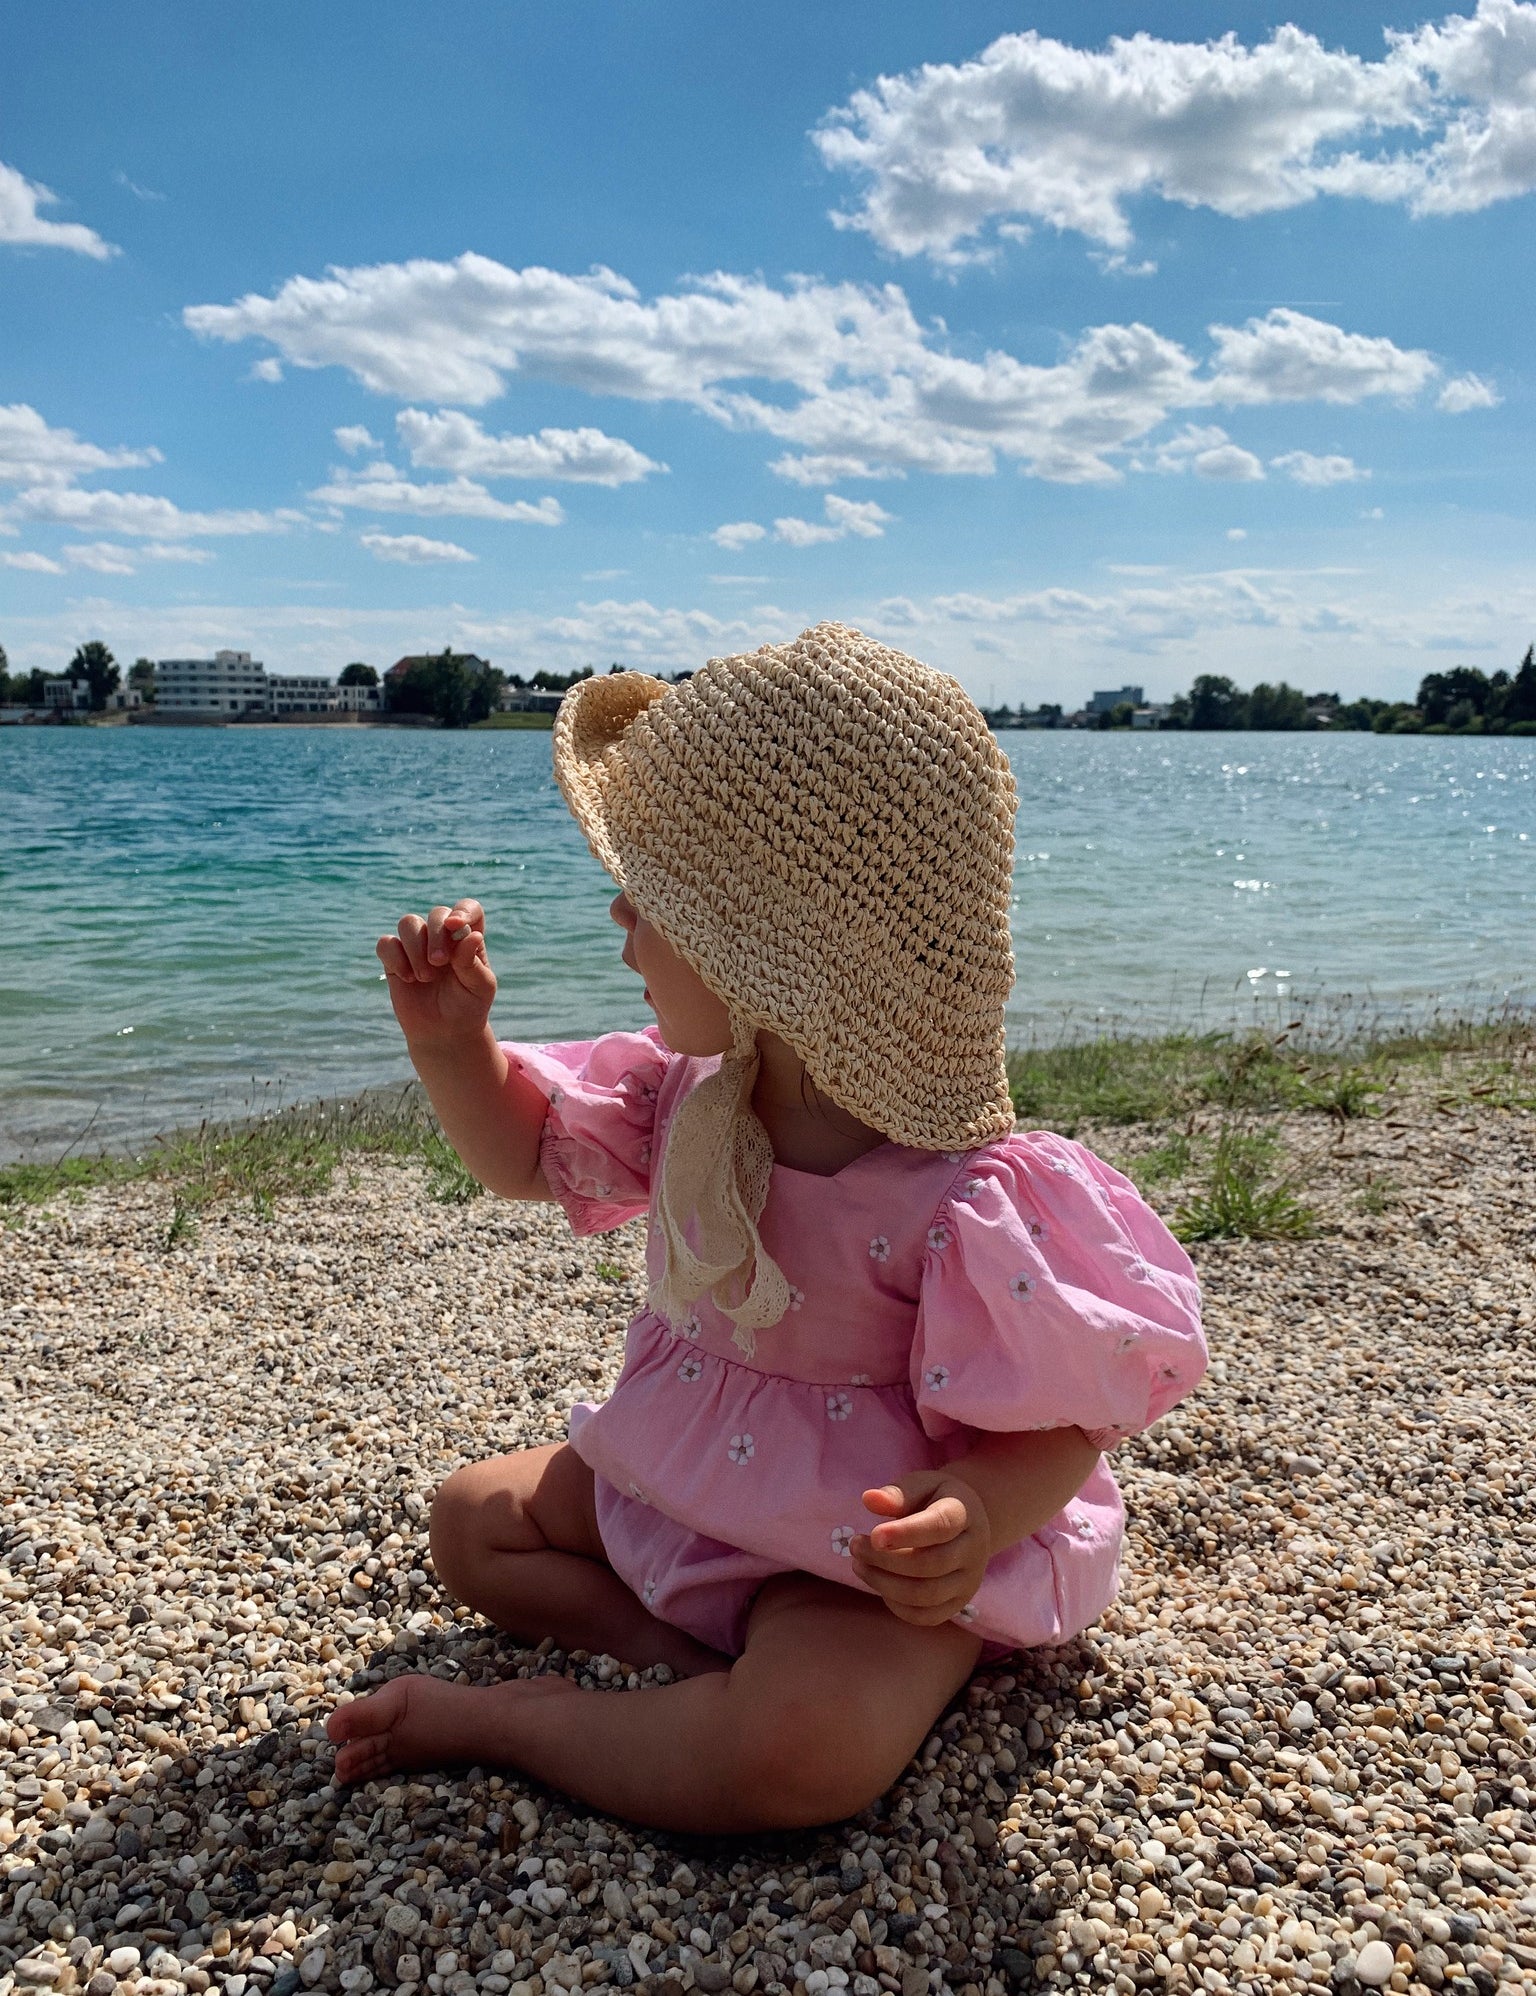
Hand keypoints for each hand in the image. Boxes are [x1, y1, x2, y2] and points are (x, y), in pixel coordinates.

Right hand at [377, 898, 496, 1049]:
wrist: (444, 1033)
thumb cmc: (467, 1006)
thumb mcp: (479, 987)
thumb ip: (472, 961)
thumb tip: (471, 934)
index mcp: (468, 938)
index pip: (468, 908)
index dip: (463, 911)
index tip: (456, 926)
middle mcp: (443, 936)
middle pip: (437, 913)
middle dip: (436, 936)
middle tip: (439, 963)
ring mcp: (417, 945)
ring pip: (409, 922)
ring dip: (415, 948)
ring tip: (424, 977)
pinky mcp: (395, 959)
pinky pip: (386, 943)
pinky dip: (395, 958)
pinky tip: (407, 978)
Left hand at [851, 1471, 991, 1627]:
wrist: (968, 1524)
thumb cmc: (936, 1499)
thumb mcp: (922, 1484)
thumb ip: (898, 1493)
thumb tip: (869, 1500)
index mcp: (964, 1514)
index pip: (939, 1526)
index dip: (906, 1533)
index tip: (873, 1535)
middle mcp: (973, 1551)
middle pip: (930, 1565)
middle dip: (885, 1560)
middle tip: (855, 1545)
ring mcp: (969, 1582)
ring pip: (926, 1594)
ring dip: (885, 1584)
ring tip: (859, 1565)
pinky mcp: (958, 1604)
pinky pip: (926, 1616)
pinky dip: (897, 1605)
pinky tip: (879, 1583)